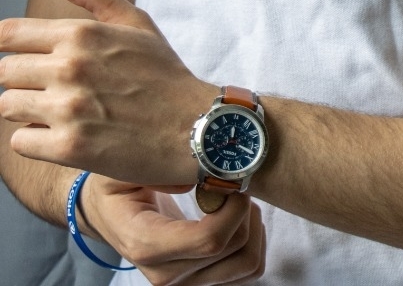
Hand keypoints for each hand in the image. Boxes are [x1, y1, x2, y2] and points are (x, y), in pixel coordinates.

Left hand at [0, 0, 214, 184]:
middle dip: (20, 79)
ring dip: (25, 109)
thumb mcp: (136, 23)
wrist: (193, 126)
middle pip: (5, 71)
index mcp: (81, 33)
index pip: (9, 34)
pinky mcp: (69, 147)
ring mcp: (67, 108)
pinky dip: (34, 140)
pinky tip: (60, 135)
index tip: (15, 55)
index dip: (6, 44)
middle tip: (47, 88)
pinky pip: (20, 141)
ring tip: (54, 112)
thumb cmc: (165, 74)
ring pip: (7, 106)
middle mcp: (69, 67)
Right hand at [82, 175, 264, 285]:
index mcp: (145, 243)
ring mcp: (185, 282)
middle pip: (234, 250)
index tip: (231, 179)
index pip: (208, 240)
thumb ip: (156, 169)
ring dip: (252, 226)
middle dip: (244, 210)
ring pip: (247, 264)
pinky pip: (247, 269)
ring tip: (235, 198)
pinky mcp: (200, 281)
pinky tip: (235, 215)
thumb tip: (196, 176)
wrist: (107, 214)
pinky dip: (253, 240)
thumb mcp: (121, 169)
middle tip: (233, 181)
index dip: (232, 209)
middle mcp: (166, 273)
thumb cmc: (115, 188)